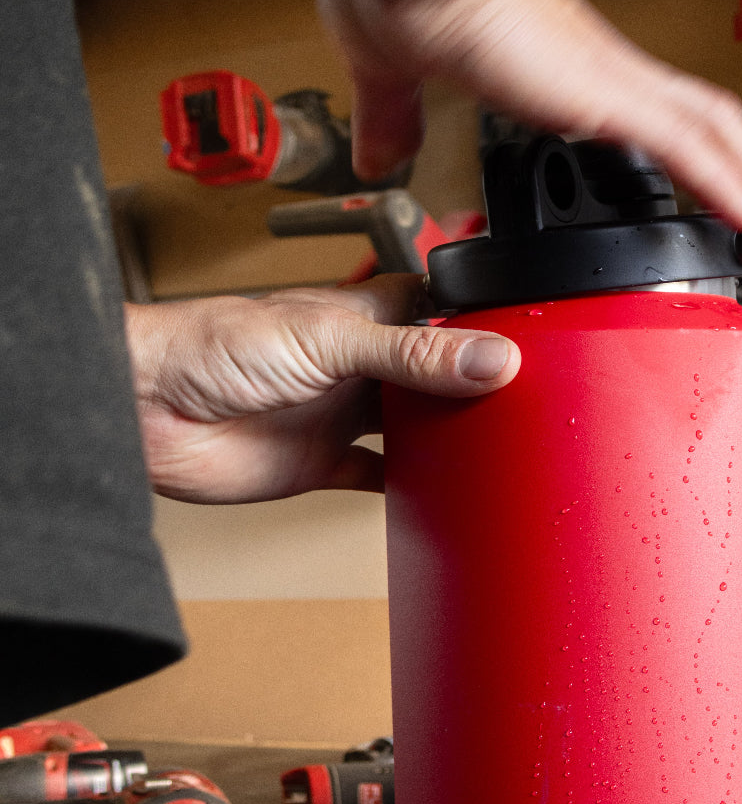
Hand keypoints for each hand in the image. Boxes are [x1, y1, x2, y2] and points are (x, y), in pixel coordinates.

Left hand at [125, 274, 519, 503]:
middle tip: (534, 402)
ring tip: (503, 447)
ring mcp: (342, 415)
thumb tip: (491, 358)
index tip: (534, 339)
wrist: (145, 409)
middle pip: (436, 372)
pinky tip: (443, 494)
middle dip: (477, 384)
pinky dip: (410, 488)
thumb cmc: (211, 346)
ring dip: (450, 437)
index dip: (482, 321)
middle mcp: (358, 365)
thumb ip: (412, 353)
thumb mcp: (327, 340)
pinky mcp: (322, 464)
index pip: (439, 309)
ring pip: (414, 426)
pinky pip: (379, 478)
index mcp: (363, 317)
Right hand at [259, 0, 741, 239]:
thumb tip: (380, 152)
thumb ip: (394, 114)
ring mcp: (608, 80)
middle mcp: (598, 72)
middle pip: (703, 121)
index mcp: (560, 70)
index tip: (704, 188)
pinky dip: (726, 180)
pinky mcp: (602, 94)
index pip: (647, 115)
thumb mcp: (392, 71)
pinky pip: (686, 144)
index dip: (685, 152)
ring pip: (712, 131)